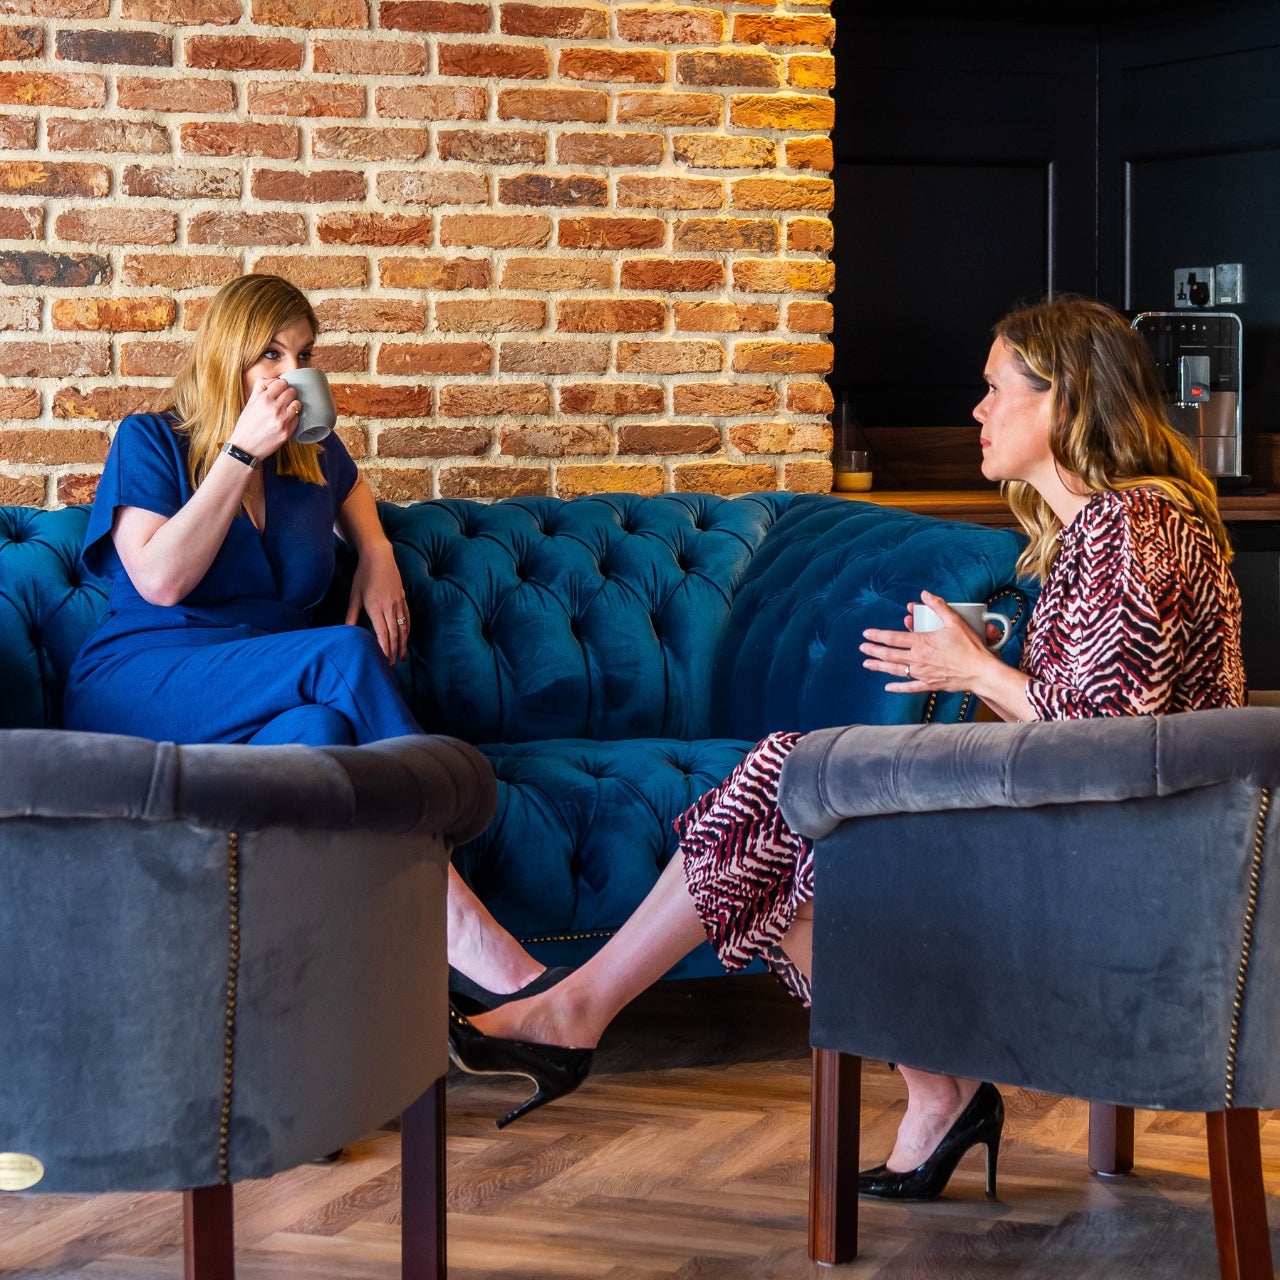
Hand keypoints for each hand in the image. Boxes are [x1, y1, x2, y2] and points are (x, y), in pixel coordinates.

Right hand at [229, 377, 300, 460]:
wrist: (245, 448)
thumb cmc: (246, 425)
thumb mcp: (249, 403)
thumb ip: (259, 388)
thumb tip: (271, 380)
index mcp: (264, 399)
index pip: (282, 383)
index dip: (281, 386)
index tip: (279, 390)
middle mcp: (274, 409)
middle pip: (292, 392)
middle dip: (288, 394)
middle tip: (283, 399)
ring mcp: (282, 421)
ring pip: (297, 404)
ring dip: (293, 405)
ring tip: (286, 409)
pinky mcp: (288, 431)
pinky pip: (297, 418)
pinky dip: (293, 417)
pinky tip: (286, 419)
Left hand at [346, 542, 408, 662]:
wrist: (379, 556)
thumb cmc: (363, 575)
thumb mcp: (355, 596)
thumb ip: (352, 615)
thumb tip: (347, 631)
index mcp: (377, 608)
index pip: (383, 634)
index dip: (385, 649)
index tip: (385, 661)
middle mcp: (390, 608)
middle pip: (394, 634)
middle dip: (394, 651)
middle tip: (392, 665)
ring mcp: (399, 603)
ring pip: (403, 628)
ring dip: (403, 644)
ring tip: (402, 657)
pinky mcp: (403, 598)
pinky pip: (408, 618)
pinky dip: (407, 630)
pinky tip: (406, 638)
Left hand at [859, 590, 998, 692]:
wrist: (980, 671)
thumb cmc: (969, 646)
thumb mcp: (955, 621)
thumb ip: (938, 606)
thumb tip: (924, 595)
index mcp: (921, 642)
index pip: (892, 638)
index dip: (877, 636)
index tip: (866, 634)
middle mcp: (918, 658)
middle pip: (889, 655)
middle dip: (873, 650)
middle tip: (862, 648)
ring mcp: (922, 673)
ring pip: (895, 670)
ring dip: (879, 667)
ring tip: (867, 664)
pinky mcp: (929, 684)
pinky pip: (909, 687)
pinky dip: (898, 687)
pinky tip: (888, 687)